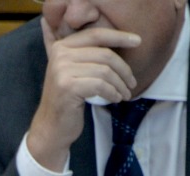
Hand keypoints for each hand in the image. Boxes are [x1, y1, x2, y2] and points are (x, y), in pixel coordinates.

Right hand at [26, 18, 140, 171]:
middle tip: (132, 83)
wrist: (51, 127)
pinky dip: (112, 92)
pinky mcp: (68, 87)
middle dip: (123, 69)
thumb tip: (119, 37)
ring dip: (120, 84)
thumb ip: (87, 53)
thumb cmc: (68, 99)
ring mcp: (62, 71)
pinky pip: (100, 85)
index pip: (96, 35)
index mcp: (62, 46)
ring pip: (105, 71)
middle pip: (104, 54)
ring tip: (125, 94)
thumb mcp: (74, 71)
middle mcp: (60, 55)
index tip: (138, 42)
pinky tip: (115, 99)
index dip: (119, 36)